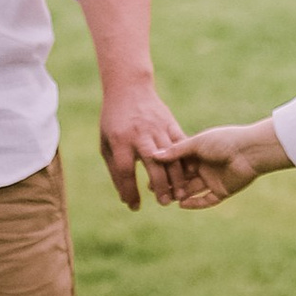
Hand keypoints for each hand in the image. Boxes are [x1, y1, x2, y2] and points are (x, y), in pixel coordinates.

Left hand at [99, 76, 191, 208]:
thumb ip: (116, 171)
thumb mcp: (107, 144)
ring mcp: (157, 127)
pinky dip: (186, 160)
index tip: (135, 206)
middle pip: (153, 164)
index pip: (125, 170)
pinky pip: (181, 144)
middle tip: (164, 203)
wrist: (129, 89)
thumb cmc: (114, 121)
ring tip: (179, 195)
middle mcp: (140, 134)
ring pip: (171, 156)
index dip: (130, 191)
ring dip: (176, 177)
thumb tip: (126, 199)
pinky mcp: (170, 123)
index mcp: (120, 140)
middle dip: (160, 186)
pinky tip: (189, 175)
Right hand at [158, 120, 283, 208]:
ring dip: (180, 194)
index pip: (178, 162)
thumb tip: (154, 155)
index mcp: (199, 152)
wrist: (249, 151)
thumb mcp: (197, 143)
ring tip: (165, 198)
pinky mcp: (222, 191)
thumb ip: (176, 151)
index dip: (165, 168)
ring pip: (192, 190)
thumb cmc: (224, 141)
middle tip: (153, 189)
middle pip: (183, 178)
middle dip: (170, 183)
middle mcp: (205, 166)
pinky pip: (206, 200)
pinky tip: (182, 204)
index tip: (150, 173)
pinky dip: (195, 203)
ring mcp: (213, 179)